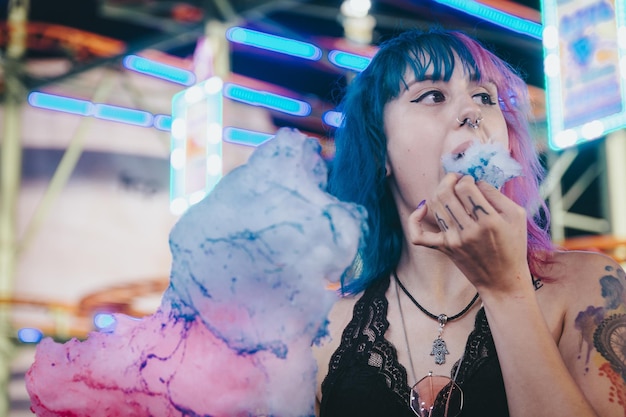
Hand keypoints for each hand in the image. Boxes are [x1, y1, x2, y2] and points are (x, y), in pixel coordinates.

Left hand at [408, 174, 531, 295]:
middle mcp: (468, 231)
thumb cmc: (513, 246)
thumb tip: (476, 181)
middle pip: (445, 194)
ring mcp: (452, 240)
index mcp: (488, 221)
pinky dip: (414, 219)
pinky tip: (422, 208)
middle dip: (449, 179)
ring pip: (434, 206)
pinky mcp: (443, 248)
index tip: (472, 181)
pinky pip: (418, 235)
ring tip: (449, 190)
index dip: (466, 178)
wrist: (502, 280)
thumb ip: (496, 194)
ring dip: (439, 192)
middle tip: (457, 178)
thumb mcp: (516, 216)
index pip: (465, 187)